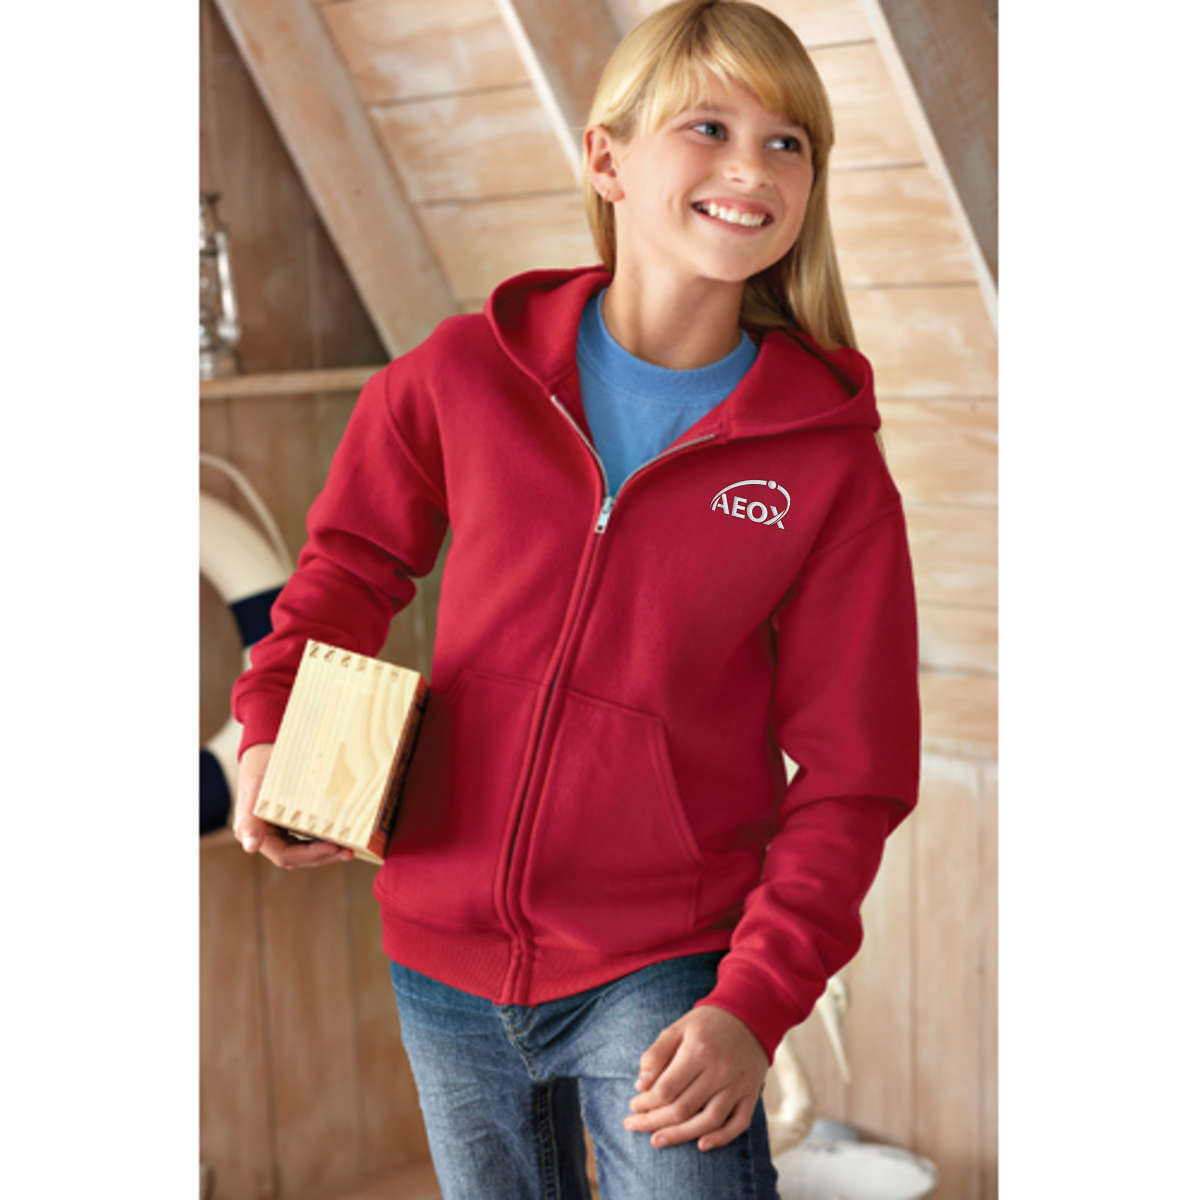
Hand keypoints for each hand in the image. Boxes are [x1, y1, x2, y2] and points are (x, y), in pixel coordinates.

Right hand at [233, 742, 353, 869]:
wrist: (266, 751)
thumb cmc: (259, 769)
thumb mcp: (253, 792)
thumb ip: (249, 822)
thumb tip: (250, 847)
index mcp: (257, 835)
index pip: (285, 855)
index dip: (309, 855)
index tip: (332, 846)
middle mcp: (270, 838)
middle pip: (300, 857)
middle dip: (324, 856)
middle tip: (347, 852)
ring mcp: (284, 831)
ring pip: (308, 850)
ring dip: (328, 852)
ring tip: (349, 849)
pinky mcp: (296, 823)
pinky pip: (312, 837)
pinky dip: (326, 839)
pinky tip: (343, 837)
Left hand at [623, 1006, 767, 1151]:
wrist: (749, 1016)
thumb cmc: (706, 1023)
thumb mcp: (678, 1028)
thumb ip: (657, 1054)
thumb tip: (640, 1084)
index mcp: (698, 1051)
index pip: (666, 1089)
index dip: (646, 1102)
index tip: (632, 1106)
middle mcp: (719, 1070)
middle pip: (683, 1108)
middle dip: (654, 1121)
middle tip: (634, 1125)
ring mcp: (737, 1084)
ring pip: (708, 1120)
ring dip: (680, 1135)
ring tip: (657, 1141)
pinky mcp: (751, 1093)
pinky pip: (739, 1123)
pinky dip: (722, 1138)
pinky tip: (701, 1145)